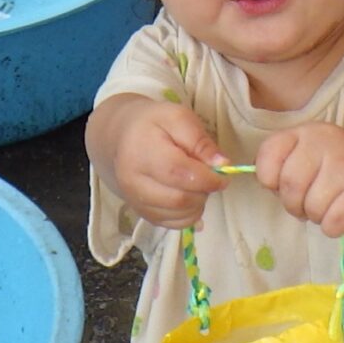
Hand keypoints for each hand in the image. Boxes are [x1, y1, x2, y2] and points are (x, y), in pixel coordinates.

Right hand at [112, 101, 229, 228]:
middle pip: (179, 199)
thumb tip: (222, 165)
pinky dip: (190, 214)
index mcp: (142, 153)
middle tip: (209, 177)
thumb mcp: (178, 118)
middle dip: (204, 191)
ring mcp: (135, 201)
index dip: (208, 178)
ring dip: (198, 204)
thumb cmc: (152, 124)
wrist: (121, 138)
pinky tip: (190, 197)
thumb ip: (200, 141)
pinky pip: (173, 225)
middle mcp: (133, 182)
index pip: (180, 174)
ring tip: (197, 185)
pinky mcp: (142, 213)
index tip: (222, 175)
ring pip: (178, 215)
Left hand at [256, 124, 343, 238]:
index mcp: (308, 133)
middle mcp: (329, 143)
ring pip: (313, 208)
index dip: (269, 180)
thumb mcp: (303, 158)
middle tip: (307, 204)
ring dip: (316, 217)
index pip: (269, 155)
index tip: (282, 184)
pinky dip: (333, 227)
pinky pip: (332, 223)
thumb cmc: (331, 174)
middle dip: (294, 205)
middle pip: (290, 186)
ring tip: (330, 206)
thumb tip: (267, 184)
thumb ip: (279, 168)